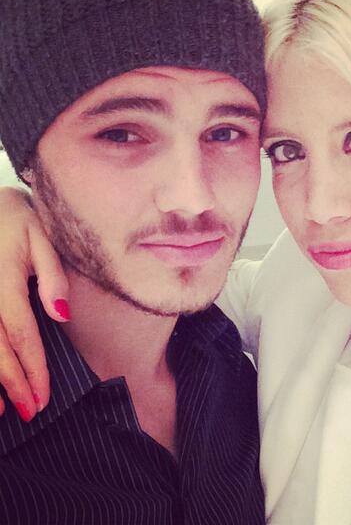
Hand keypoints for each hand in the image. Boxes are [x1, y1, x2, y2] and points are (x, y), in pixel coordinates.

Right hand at [0, 186, 68, 420]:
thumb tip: (62, 315)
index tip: (43, 396)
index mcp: (2, 280)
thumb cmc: (15, 220)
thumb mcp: (42, 237)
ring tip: (0, 413)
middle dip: (12, 384)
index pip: (20, 332)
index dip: (32, 368)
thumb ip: (52, 276)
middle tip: (31, 412)